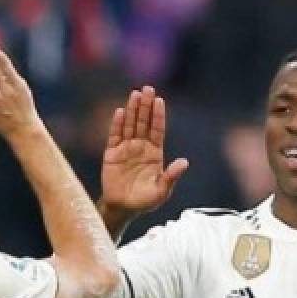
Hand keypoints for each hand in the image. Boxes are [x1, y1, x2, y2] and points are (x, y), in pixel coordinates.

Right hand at [99, 86, 188, 216]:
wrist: (123, 209)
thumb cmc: (145, 201)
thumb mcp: (162, 191)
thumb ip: (171, 176)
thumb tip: (184, 162)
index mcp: (155, 153)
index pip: (157, 130)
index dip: (158, 115)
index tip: (160, 100)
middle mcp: (141, 147)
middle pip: (144, 122)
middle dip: (146, 106)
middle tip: (148, 88)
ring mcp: (126, 149)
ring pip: (130, 125)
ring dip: (132, 110)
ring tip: (135, 94)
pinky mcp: (111, 154)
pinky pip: (114, 136)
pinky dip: (117, 124)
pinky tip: (120, 112)